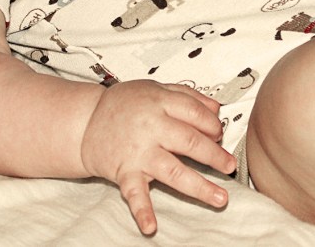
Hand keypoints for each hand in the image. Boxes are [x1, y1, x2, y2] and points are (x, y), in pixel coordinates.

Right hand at [79, 80, 236, 234]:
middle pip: (191, 141)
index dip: (213, 125)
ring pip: (174, 170)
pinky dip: (142, 211)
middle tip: (229, 165)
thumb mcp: (155, 88)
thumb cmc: (122, 106)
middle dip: (215, 156)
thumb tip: (216, 109)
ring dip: (199, 186)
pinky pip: (134, 193)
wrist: (85, 121)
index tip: (219, 134)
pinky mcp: (124, 171)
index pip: (196, 113)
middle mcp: (151, 127)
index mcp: (159, 103)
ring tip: (219, 197)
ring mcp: (138, 151)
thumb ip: (187, 95)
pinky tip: (151, 225)